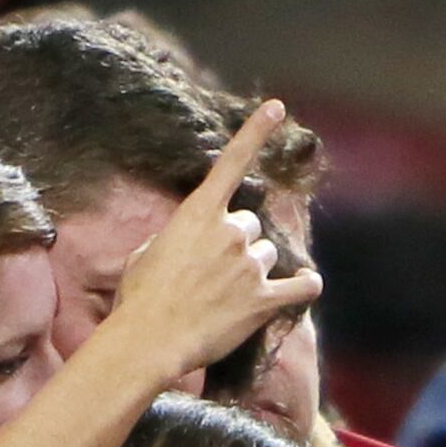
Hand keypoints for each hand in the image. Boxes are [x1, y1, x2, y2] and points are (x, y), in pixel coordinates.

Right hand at [83, 100, 323, 382]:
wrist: (148, 341)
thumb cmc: (138, 298)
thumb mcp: (147, 254)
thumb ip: (180, 238)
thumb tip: (197, 246)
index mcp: (198, 213)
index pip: (232, 162)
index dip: (256, 131)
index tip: (277, 106)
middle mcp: (230, 232)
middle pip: (250, 226)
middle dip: (236, 244)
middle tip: (213, 273)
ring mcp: (249, 266)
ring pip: (268, 256)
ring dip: (253, 270)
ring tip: (227, 297)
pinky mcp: (263, 300)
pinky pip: (299, 288)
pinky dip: (304, 287)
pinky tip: (307, 286)